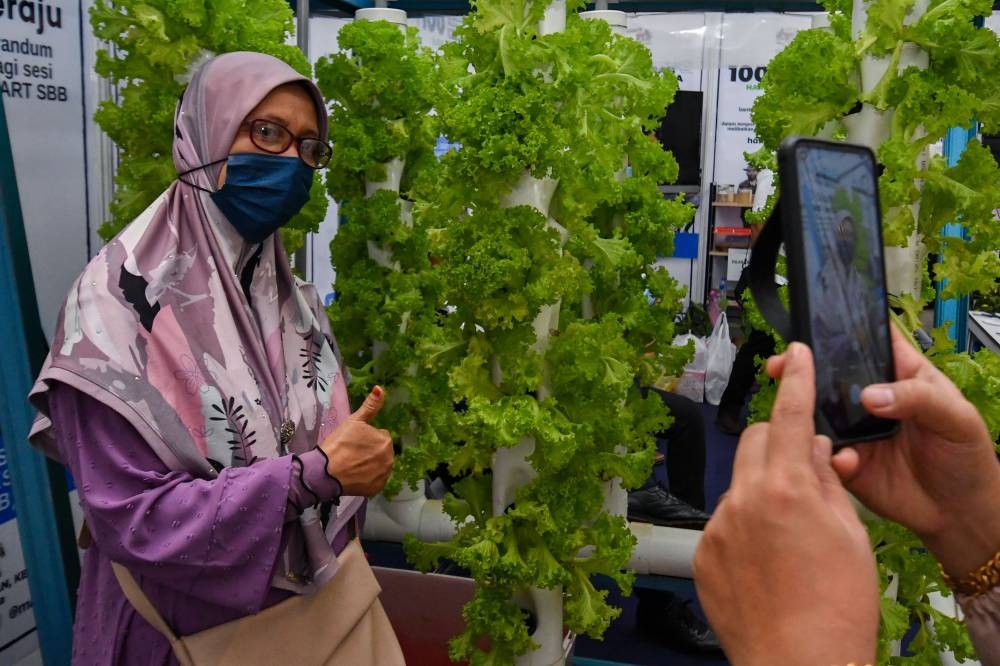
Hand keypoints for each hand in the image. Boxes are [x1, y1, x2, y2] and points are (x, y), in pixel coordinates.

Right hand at [319, 386, 393, 496]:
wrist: (325, 471)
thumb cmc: (339, 444)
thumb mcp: (354, 421)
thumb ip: (370, 405)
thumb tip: (381, 388)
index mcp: (385, 440)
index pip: (380, 436)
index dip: (366, 438)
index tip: (353, 442)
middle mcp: (390, 459)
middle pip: (381, 451)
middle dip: (371, 451)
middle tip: (352, 453)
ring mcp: (384, 475)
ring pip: (379, 466)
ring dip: (370, 464)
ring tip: (353, 464)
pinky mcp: (377, 489)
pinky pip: (375, 480)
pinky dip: (368, 479)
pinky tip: (355, 476)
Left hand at [694, 343, 878, 665]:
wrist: (800, 663)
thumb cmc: (835, 608)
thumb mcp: (851, 535)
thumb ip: (828, 482)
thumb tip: (816, 450)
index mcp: (786, 489)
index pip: (790, 416)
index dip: (795, 380)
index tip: (794, 357)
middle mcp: (742, 500)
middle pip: (756, 443)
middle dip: (779, 446)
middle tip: (803, 474)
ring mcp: (717, 527)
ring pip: (739, 486)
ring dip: (761, 494)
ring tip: (786, 540)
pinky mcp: (701, 554)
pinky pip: (722, 522)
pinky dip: (742, 528)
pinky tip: (764, 562)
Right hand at [809, 325, 998, 580]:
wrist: (960, 513)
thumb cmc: (966, 455)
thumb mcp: (956, 417)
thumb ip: (918, 398)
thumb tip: (869, 396)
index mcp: (899, 375)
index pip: (869, 342)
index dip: (842, 330)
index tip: (812, 327)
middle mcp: (870, 398)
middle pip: (831, 375)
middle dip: (803, 369)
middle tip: (780, 366)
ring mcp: (854, 430)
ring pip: (818, 413)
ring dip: (802, 411)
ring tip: (794, 414)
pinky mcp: (846, 461)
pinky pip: (824, 454)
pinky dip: (824, 455)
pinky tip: (844, 461)